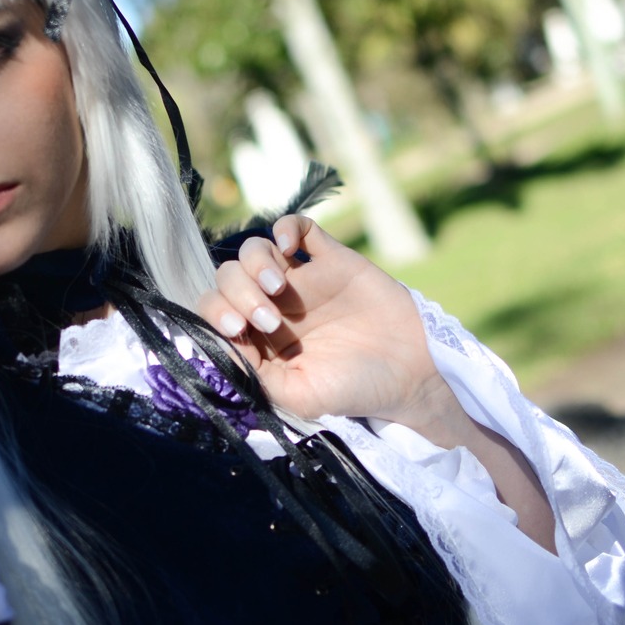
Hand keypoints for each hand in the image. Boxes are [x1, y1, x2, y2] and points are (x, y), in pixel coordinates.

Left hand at [195, 215, 453, 427]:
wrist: (409, 374)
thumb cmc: (352, 390)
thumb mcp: (299, 396)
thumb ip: (256, 375)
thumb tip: (218, 348)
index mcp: (257, 337)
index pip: (215, 310)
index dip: (216, 313)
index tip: (236, 329)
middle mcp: (272, 304)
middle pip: (229, 276)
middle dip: (239, 294)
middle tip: (269, 321)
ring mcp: (301, 278)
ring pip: (255, 250)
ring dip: (256, 264)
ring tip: (279, 289)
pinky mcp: (331, 259)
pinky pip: (298, 227)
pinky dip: (284, 228)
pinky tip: (288, 248)